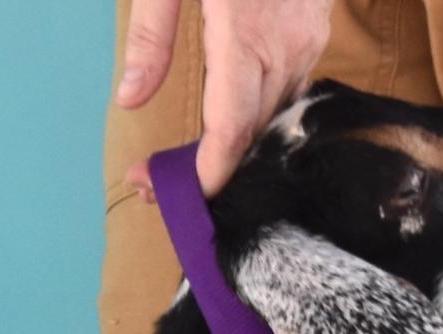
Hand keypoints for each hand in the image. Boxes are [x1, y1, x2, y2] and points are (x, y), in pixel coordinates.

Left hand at [117, 0, 333, 195]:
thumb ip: (152, 35)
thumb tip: (128, 100)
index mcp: (246, 35)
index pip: (230, 131)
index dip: (205, 176)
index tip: (169, 194)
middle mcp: (285, 45)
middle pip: (250, 135)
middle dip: (205, 171)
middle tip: (155, 184)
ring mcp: (306, 38)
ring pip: (271, 117)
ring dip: (230, 149)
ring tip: (179, 164)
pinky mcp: (313, 29)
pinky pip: (286, 90)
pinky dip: (253, 118)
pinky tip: (219, 129)